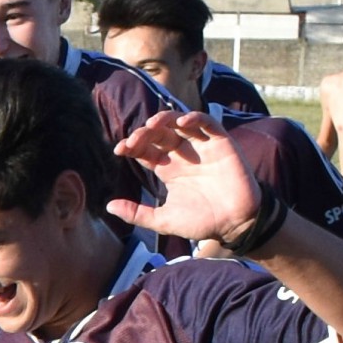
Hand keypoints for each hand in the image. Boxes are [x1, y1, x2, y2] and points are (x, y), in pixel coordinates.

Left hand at [108, 109, 259, 247]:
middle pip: (159, 134)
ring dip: (165, 119)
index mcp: (168, 169)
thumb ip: (137, 214)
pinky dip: (195, 118)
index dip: (132, 145)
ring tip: (153, 125)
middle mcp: (182, 154)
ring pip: (180, 123)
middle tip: (134, 140)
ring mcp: (201, 147)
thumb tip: (109, 206)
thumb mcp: (163, 220)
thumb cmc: (201, 222)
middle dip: (144, 133)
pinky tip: (183, 121)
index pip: (145, 150)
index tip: (120, 149)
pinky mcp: (221, 143)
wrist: (234, 224)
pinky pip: (207, 123)